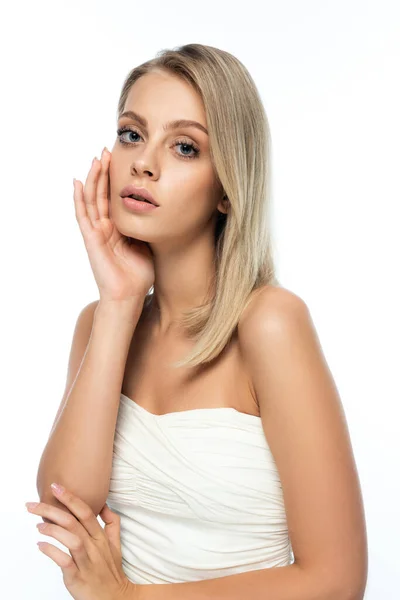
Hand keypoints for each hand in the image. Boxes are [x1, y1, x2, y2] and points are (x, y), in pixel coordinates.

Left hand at [26, 483, 137, 599]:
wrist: (115, 598)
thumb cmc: (111, 571)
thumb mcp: (115, 544)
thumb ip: (111, 523)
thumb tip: (104, 504)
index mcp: (101, 537)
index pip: (86, 512)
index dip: (70, 498)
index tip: (55, 486)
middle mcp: (94, 546)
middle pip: (74, 522)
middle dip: (52, 510)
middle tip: (32, 504)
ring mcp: (87, 562)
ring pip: (71, 539)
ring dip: (53, 530)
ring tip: (38, 525)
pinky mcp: (78, 578)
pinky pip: (65, 562)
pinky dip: (52, 552)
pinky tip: (41, 545)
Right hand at [73, 148, 154, 302]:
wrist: (130, 296)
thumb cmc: (139, 275)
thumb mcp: (147, 243)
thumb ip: (146, 227)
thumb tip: (157, 210)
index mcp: (118, 228)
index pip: (114, 198)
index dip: (115, 179)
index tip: (120, 160)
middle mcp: (105, 227)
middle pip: (101, 193)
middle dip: (104, 172)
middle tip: (107, 150)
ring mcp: (96, 232)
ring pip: (91, 199)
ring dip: (92, 178)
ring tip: (96, 159)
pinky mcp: (91, 239)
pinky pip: (82, 215)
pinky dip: (78, 199)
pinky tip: (76, 182)